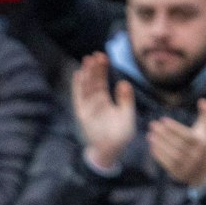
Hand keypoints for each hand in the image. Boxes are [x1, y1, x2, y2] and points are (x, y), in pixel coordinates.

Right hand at [72, 53, 135, 169]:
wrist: (111, 150)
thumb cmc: (120, 135)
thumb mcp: (127, 115)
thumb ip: (126, 100)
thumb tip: (124, 82)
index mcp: (105, 101)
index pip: (103, 82)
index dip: (103, 69)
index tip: (104, 57)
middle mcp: (94, 103)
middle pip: (93, 81)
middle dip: (94, 68)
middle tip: (96, 54)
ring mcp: (88, 107)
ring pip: (86, 87)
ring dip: (86, 74)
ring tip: (87, 60)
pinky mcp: (82, 114)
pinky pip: (79, 98)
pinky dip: (78, 87)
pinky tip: (78, 74)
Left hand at [148, 99, 205, 188]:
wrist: (202, 170)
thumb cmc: (201, 143)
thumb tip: (202, 100)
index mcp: (202, 143)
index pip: (186, 135)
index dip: (174, 128)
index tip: (162, 120)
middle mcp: (196, 155)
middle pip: (177, 144)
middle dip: (163, 134)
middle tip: (152, 125)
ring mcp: (187, 165)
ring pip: (171, 154)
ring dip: (159, 144)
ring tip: (150, 135)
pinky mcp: (178, 173)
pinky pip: (167, 163)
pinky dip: (158, 154)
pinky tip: (152, 145)